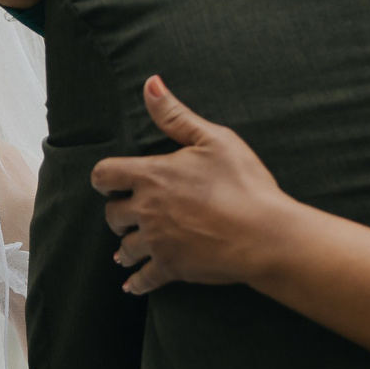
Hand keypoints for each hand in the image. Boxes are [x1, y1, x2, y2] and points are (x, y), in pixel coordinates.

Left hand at [92, 78, 294, 293]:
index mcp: (151, 176)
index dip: (105, 179)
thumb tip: (150, 85)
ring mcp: (157, 242)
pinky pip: (143, 279)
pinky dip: (135, 282)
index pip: (105, 175)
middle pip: (112, 215)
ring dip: (125, 247)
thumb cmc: (244, 183)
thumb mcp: (213, 139)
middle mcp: (147, 210)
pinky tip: (131, 283)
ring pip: (124, 248)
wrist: (265, 234)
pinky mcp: (172, 268)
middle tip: (127, 214)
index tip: (111, 182)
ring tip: (127, 248)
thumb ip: (176, 115)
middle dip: (118, 213)